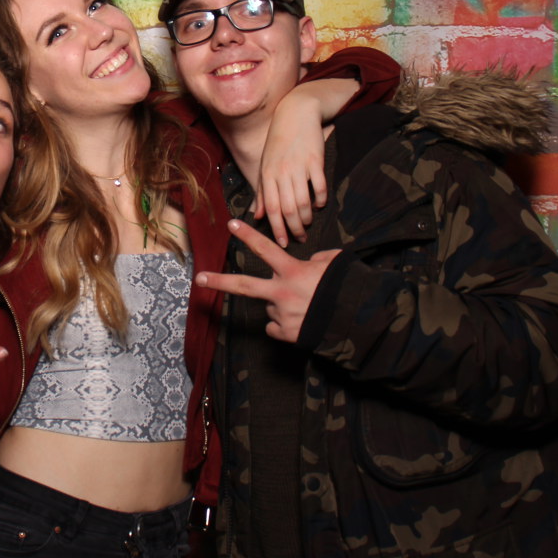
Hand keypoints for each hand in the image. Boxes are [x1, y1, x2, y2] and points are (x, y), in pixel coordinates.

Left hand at [195, 219, 339, 343]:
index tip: (231, 223)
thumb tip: (308, 263)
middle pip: (244, 286)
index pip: (266, 249)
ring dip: (281, 305)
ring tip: (305, 306)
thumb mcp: (336, 264)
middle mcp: (282, 293)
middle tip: (199, 278)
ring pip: (270, 306)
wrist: (357, 323)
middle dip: (219, 281)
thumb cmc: (348, 289)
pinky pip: (276, 326)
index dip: (248, 235)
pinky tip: (301, 320)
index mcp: (293, 272)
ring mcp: (281, 315)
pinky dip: (284, 324)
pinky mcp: (285, 334)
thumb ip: (318, 259)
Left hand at [251, 91, 338, 247]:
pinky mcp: (315, 160)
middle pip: (287, 208)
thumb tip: (256, 215)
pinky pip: (319, 186)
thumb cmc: (278, 141)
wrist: (295, 113)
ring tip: (308, 223)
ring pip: (303, 201)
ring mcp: (298, 166)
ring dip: (307, 217)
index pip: (271, 208)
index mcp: (267, 175)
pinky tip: (320, 205)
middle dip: (293, 228)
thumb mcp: (265, 165)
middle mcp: (281, 172)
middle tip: (300, 238)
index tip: (282, 242)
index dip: (276, 228)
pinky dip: (320, 199)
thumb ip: (261, 191)